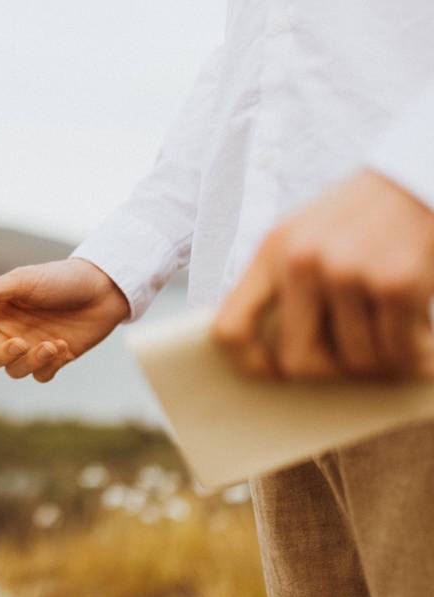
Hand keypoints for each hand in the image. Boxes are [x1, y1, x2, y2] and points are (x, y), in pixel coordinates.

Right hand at [0, 258, 130, 381]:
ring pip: (12, 369)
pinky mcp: (53, 358)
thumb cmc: (61, 278)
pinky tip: (64, 347)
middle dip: (0, 355)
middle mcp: (9, 329)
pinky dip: (48, 366)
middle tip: (19, 343)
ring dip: (30, 361)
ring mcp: (31, 345)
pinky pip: (39, 375)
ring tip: (52, 344)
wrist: (105, 287)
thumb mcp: (22, 282)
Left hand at [214, 170, 433, 378]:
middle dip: (331, 370)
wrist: (422, 176)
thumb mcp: (304, 236)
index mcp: (272, 252)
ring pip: (356, 360)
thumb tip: (273, 360)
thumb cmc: (361, 218)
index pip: (231, 329)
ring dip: (381, 357)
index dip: (251, 363)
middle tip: (355, 359)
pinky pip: (398, 350)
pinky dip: (416, 352)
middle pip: (297, 361)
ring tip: (396, 329)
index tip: (275, 371)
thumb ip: (282, 286)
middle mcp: (302, 262)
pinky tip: (425, 331)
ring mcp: (347, 273)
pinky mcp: (395, 283)